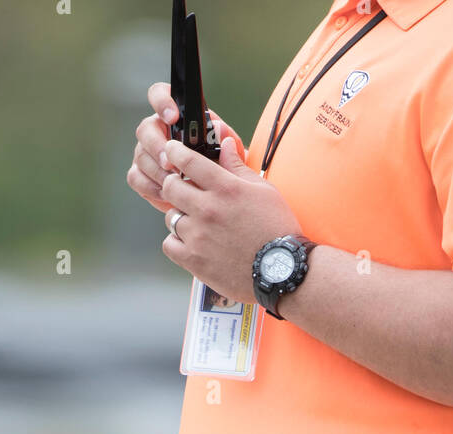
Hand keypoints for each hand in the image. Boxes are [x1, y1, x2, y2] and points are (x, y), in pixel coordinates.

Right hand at [126, 81, 243, 213]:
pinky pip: (136, 177)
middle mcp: (158, 130)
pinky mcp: (141, 174)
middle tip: (172, 164)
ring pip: (140, 155)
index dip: (162, 101)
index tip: (173, 117)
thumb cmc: (225, 170)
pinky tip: (167, 196)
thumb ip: (229, 140)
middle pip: (145, 129)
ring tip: (175, 184)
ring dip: (157, 171)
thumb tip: (219, 127)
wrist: (217, 198)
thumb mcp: (233, 154)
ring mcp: (147, 152)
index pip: (160, 94)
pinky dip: (151, 187)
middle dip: (157, 146)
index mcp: (178, 116)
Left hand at [155, 137, 302, 305]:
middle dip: (174, 184)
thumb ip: (238, 167)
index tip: (172, 150)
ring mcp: (199, 236)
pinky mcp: (194, 260)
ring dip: (180, 216)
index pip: (187, 160)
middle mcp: (208, 209)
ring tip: (196, 223)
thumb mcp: (264, 191)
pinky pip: (169, 244)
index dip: (175, 151)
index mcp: (226, 189)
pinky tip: (192, 243)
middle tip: (183, 190)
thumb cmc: (277, 230)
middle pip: (170, 186)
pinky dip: (177, 243)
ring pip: (170, 216)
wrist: (283, 272)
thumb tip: (224, 143)